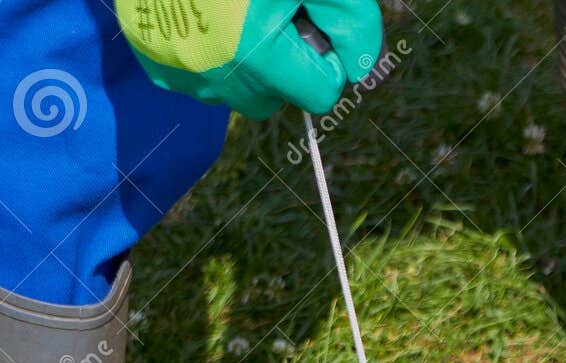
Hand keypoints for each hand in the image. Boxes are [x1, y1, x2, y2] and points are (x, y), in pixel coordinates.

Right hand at [116, 0, 381, 118]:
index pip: (320, 93)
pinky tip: (207, 13)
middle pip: (276, 99)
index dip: (326, 60)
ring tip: (237, 10)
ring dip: (247, 62)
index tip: (311, 25)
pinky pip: (200, 78)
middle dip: (285, 64)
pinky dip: (210, 53)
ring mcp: (179, 72)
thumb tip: (361, 71)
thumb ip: (351, 21)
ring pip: (237, 92)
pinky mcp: (154, 62)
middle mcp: (213, 74)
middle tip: (270, 13)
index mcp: (255, 54)